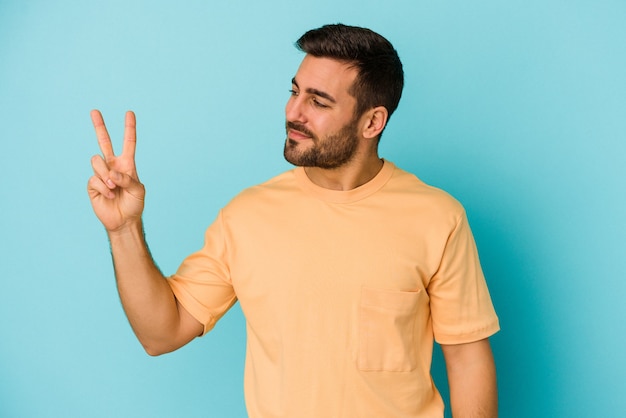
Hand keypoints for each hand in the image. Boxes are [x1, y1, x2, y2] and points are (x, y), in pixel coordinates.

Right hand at [87, 110, 144, 231]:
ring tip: (114, 188)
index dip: (129, 128)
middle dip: (99, 126)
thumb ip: (127, 179)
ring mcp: (101, 174)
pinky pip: (94, 179)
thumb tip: (112, 174)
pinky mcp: (92, 185)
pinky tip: (109, 196)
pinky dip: (103, 188)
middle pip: (104, 142)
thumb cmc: (134, 204)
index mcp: (127, 164)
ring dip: (106, 175)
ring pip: (97, 161)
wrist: (124, 220)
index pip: (128, 143)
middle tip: (94, 111)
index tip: (130, 113)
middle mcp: (113, 165)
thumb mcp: (138, 190)